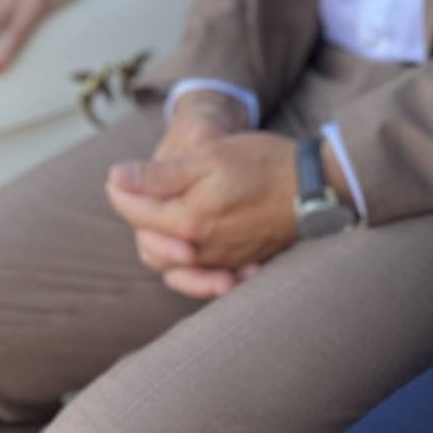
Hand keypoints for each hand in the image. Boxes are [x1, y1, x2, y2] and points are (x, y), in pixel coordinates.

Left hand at [127, 92, 257, 295]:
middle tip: (134, 195)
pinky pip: (204, 276)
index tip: (116, 175)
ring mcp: (222, 260)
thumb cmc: (262, 163)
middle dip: (138, 221)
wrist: (315, 184)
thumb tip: (116, 179)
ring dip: (160, 247)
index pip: (136, 214)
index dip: (121, 191)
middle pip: (150, 246)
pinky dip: (191, 268)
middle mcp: (201, 250)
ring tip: (158, 227)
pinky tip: (193, 252)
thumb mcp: (208, 156)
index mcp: (188, 221)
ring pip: (174, 266)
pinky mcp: (240, 263)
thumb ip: (160, 175)